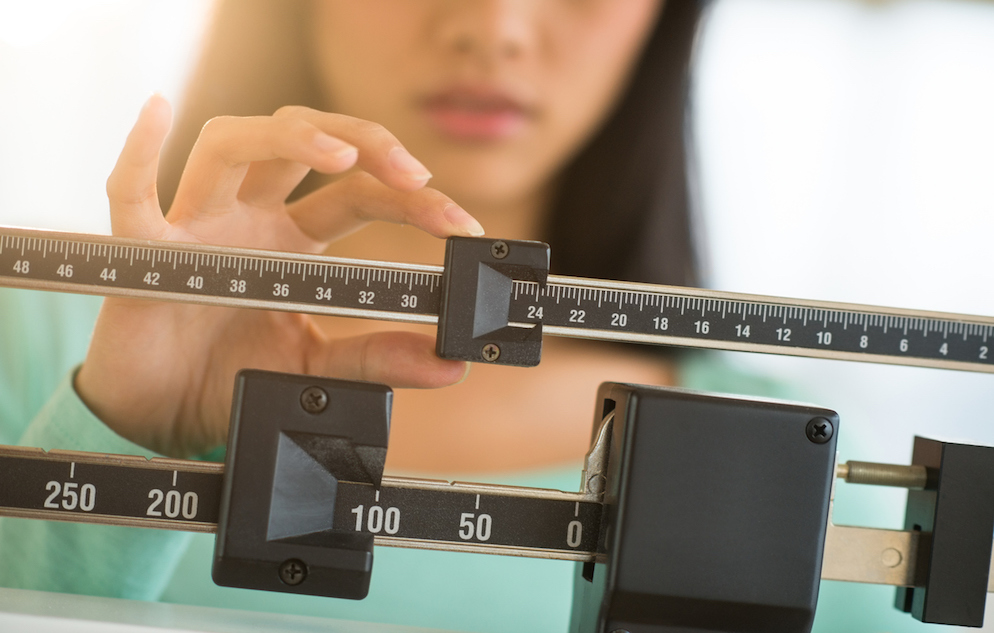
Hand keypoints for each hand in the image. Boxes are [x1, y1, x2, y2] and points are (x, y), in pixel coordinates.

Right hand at [75, 95, 482, 456]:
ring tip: (340, 156)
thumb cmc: (231, 377)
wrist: (166, 418)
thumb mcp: (318, 367)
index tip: (462, 225)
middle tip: (417, 176)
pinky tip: (157, 113)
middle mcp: (250, 219)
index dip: (414, 202)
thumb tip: (448, 365)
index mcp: (293, 240)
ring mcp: (198, 226)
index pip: (359, 195)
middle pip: (305, 145)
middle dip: (366, 145)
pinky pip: (131, 194)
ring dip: (287, 137)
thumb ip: (377, 360)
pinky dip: (138, 154)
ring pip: (232, 144)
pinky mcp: (146, 252)